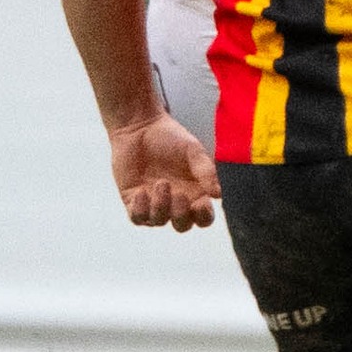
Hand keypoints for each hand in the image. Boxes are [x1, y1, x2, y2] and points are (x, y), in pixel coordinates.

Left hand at [110, 113, 219, 231]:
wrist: (139, 125)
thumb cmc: (170, 137)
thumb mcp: (193, 150)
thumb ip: (206, 172)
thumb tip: (218, 195)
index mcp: (194, 194)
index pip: (203, 218)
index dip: (203, 216)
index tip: (201, 203)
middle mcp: (174, 203)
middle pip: (181, 225)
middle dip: (181, 216)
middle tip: (179, 195)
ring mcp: (152, 203)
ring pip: (158, 222)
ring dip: (161, 207)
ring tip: (161, 182)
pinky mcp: (132, 200)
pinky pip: (137, 217)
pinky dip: (140, 209)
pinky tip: (142, 191)